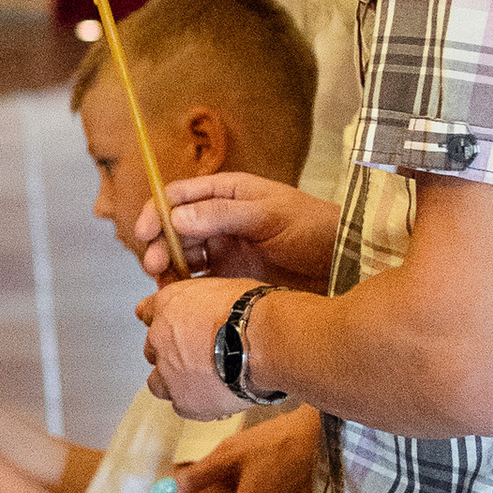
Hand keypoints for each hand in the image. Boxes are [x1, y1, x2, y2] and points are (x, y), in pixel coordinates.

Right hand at [136, 171, 335, 290]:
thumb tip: (176, 217)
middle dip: (159, 245)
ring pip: (182, 257)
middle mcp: (221, 220)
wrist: (347, 265)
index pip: (179, 196)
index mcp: (228, 194)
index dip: (156, 212)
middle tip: (155, 266)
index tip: (144, 233)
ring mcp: (225, 250)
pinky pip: (198, 282)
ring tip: (164, 286)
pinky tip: (179, 298)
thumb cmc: (316, 228)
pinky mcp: (231, 278)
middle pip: (174, 229)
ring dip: (168, 269)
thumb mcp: (270, 215)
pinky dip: (184, 289)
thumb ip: (223, 215)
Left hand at [138, 269, 255, 420]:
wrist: (264, 341)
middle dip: (169, 353)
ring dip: (174, 383)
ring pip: (158, 383)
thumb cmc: (254, 312)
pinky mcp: (184, 400)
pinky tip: (214, 398)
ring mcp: (168, 371)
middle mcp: (160, 336)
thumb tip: (216, 308)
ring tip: (202, 382)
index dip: (163, 321)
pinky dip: (195, 404)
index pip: (148, 311)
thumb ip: (208, 301)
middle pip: (152, 349)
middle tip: (196, 356)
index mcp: (169, 303)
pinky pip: (182, 406)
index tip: (172, 327)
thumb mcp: (228, 288)